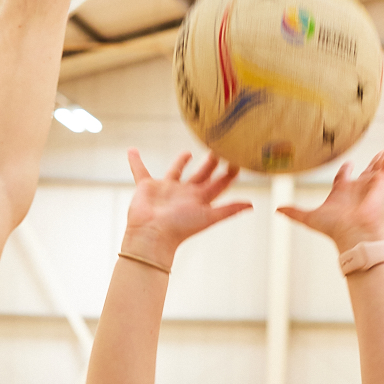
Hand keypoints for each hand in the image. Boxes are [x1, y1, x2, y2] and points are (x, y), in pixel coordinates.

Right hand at [121, 150, 250, 266]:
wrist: (152, 235)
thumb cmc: (180, 228)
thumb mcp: (208, 216)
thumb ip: (229, 210)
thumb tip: (252, 205)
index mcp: (200, 199)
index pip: (219, 184)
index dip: (229, 173)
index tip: (238, 159)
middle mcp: (185, 193)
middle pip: (201, 175)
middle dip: (210, 163)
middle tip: (219, 148)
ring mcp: (166, 189)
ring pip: (176, 172)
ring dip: (181, 162)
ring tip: (187, 152)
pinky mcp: (148, 187)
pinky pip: (140, 171)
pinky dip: (135, 162)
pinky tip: (132, 150)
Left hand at [278, 131, 383, 253]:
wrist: (354, 235)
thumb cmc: (335, 229)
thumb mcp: (310, 218)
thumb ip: (295, 212)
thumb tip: (277, 210)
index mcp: (343, 192)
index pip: (344, 176)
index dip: (345, 169)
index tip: (346, 164)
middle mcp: (360, 186)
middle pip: (369, 167)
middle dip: (375, 157)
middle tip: (380, 148)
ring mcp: (373, 182)